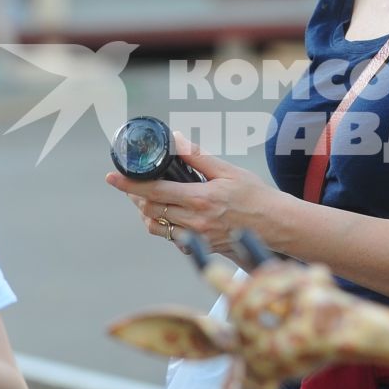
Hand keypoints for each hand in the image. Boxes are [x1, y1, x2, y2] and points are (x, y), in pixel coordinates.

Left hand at [104, 133, 284, 257]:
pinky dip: (165, 225)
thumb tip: (177, 141)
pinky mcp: (202, 246)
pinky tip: (169, 214)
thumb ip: (199, 158)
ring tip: (147, 199)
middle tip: (130, 185)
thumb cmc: (255, 195)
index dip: (129, 184)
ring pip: (158, 226)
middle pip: (151, 209)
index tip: (112, 177)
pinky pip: (173, 238)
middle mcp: (195, 221)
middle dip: (136, 196)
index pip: (155, 190)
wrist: (275, 224)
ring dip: (147, 213)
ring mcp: (198, 237)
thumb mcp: (228, 171)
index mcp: (200, 198)